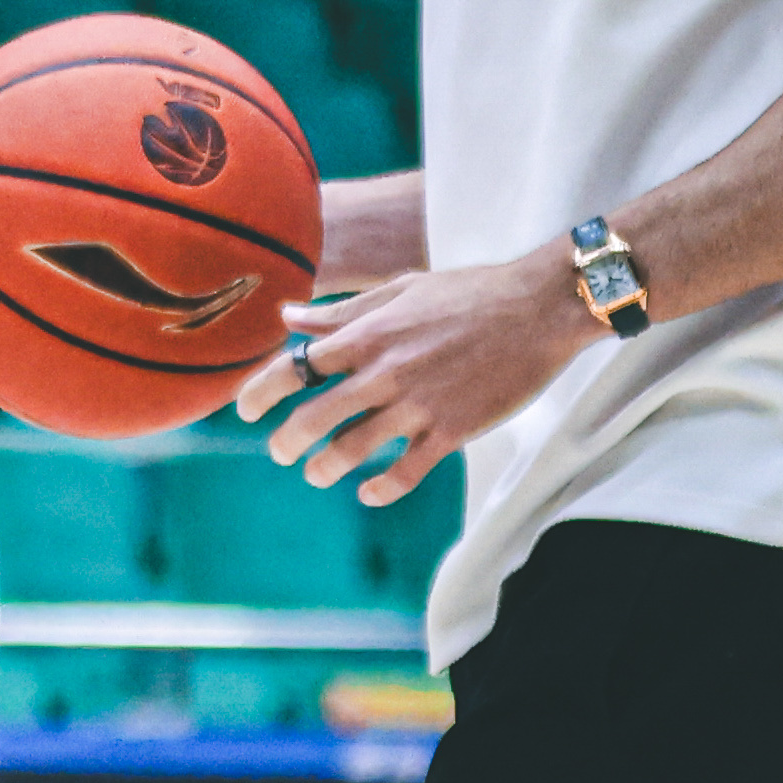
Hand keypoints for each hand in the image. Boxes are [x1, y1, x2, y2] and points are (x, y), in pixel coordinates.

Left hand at [235, 246, 588, 504]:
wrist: (538, 309)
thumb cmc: (467, 293)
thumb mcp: (399, 290)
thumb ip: (342, 311)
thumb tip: (289, 317)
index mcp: (368, 335)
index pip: (296, 366)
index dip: (262, 391)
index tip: (245, 410)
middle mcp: (384, 372)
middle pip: (314, 416)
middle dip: (287, 441)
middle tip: (280, 453)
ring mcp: (418, 405)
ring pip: (353, 450)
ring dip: (325, 468)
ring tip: (316, 474)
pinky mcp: (452, 431)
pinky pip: (405, 472)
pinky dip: (381, 488)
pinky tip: (369, 492)